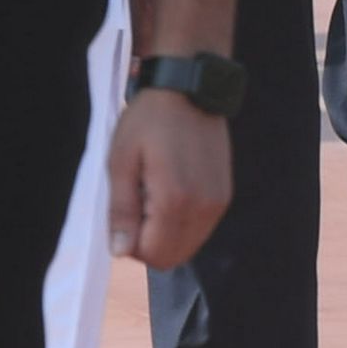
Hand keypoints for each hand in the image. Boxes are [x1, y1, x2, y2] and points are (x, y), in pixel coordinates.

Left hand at [110, 87, 232, 266]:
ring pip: (188, 246)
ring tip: (155, 196)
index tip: (125, 213)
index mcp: (175, 200)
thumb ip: (122, 210)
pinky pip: (201, 229)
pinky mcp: (225, 194)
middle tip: (137, 207)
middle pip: (173, 257)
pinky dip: (182, 223)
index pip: (152, 254)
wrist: (189, 90)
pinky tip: (173, 191)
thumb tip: (121, 251)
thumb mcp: (121, 163)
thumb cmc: (148, 122)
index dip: (130, 245)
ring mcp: (219, 201)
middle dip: (149, 244)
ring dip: (166, 233)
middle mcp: (204, 207)